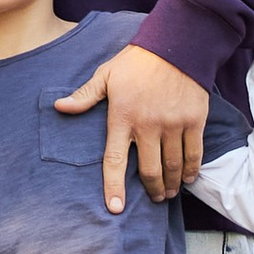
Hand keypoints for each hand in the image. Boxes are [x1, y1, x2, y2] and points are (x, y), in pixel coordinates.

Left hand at [53, 39, 210, 214]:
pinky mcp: (194, 121)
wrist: (176, 45)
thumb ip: (85, 96)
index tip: (114, 208)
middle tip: (154, 199)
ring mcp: (172, 124)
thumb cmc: (136, 62)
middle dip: (152, 191)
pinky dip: (191, 171)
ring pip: (173, 167)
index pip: (115, 160)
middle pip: (150, 171)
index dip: (114, 186)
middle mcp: (148, 125)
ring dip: (171, 185)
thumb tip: (59, 107)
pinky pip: (194, 154)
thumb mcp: (106, 75)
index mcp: (122, 117)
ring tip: (168, 193)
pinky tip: (187, 179)